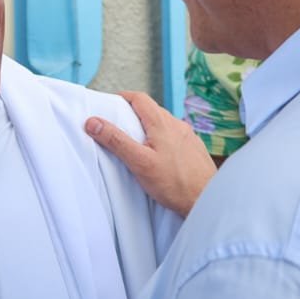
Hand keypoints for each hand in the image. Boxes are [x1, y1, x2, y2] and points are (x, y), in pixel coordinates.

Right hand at [86, 91, 215, 217]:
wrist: (207, 200)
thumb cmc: (175, 184)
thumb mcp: (139, 162)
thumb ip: (116, 141)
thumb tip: (93, 122)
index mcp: (162, 123)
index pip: (139, 98)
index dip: (123, 98)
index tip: (110, 104)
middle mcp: (177, 125)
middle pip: (151, 110)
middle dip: (133, 113)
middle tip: (118, 125)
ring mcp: (188, 136)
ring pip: (164, 124)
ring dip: (148, 127)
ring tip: (136, 143)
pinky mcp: (194, 149)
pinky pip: (174, 136)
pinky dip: (162, 139)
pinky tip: (158, 156)